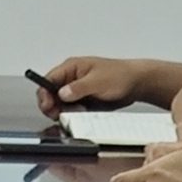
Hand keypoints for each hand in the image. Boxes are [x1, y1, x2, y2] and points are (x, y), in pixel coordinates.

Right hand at [42, 56, 163, 110]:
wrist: (137, 83)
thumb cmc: (120, 75)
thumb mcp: (98, 81)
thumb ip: (79, 87)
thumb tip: (62, 93)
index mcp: (71, 67)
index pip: (48, 80)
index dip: (44, 94)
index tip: (48, 106)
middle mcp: (72, 78)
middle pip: (51, 93)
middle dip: (53, 105)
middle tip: (59, 114)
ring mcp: (77, 89)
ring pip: (60, 103)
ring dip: (65, 111)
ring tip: (78, 112)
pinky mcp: (84, 99)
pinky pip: (72, 108)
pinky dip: (74, 114)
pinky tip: (82, 114)